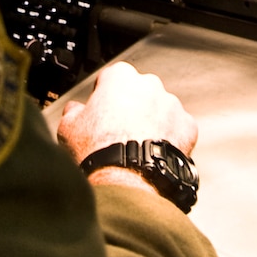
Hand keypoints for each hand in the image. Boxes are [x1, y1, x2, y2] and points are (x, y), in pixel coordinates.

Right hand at [56, 62, 198, 191]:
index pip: (112, 78)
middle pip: (140, 92)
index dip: (104, 95)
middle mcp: (149, 85)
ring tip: (137, 146)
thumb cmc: (98, 150)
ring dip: (153, 122)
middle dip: (132, 107)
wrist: (126, 178)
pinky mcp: (187, 127)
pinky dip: (170, 139)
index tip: (101, 110)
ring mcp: (171, 105)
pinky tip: (154, 153)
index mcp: (120, 78)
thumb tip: (74, 110)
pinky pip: (178, 129)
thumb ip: (73, 111)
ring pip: (162, 110)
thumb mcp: (69, 127)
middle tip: (119, 131)